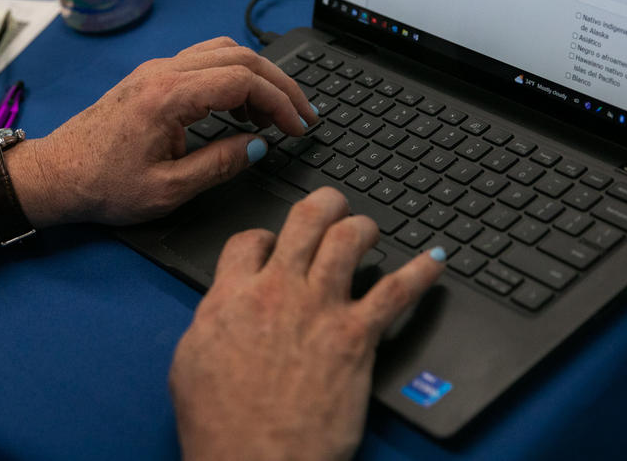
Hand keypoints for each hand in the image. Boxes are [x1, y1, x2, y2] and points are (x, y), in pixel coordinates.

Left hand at [14, 37, 317, 227]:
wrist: (56, 174)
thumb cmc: (102, 185)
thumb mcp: (168, 189)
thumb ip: (219, 164)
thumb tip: (259, 146)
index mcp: (168, 96)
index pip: (243, 79)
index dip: (281, 102)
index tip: (299, 128)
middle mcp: (163, 72)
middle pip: (240, 57)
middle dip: (280, 84)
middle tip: (304, 114)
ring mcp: (156, 70)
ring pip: (223, 51)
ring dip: (257, 75)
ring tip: (273, 115)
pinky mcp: (151, 77)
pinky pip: (203, 60)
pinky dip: (232, 75)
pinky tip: (238, 108)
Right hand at [168, 187, 444, 460]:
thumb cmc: (219, 423)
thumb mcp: (190, 359)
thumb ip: (212, 318)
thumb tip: (223, 305)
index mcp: (232, 294)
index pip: (249, 238)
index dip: (262, 236)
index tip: (270, 245)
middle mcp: (278, 290)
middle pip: (305, 219)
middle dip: (323, 203)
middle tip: (332, 205)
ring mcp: (320, 310)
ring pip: (349, 239)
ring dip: (362, 226)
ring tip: (368, 229)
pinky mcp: (356, 338)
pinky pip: (397, 292)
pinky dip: (421, 272)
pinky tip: (435, 259)